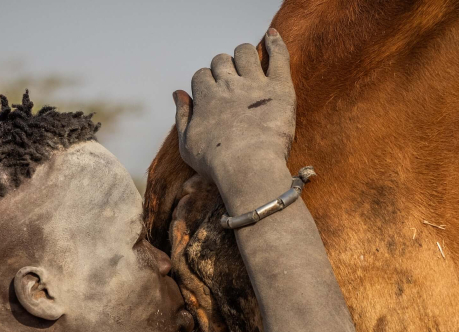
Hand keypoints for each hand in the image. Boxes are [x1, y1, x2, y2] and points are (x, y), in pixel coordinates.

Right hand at [173, 29, 295, 186]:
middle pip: (221, 61)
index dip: (205, 84)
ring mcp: (254, 84)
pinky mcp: (280, 88)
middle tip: (231, 85)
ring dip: (243, 54)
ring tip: (248, 66)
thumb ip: (182, 116)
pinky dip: (276, 43)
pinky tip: (273, 36)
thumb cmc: (216, 164)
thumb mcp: (187, 145)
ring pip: (245, 52)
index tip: (212, 97)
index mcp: (205, 97)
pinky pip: (279, 57)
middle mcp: (228, 85)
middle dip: (223, 68)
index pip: (201, 75)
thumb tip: (178, 93)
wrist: (248, 168)